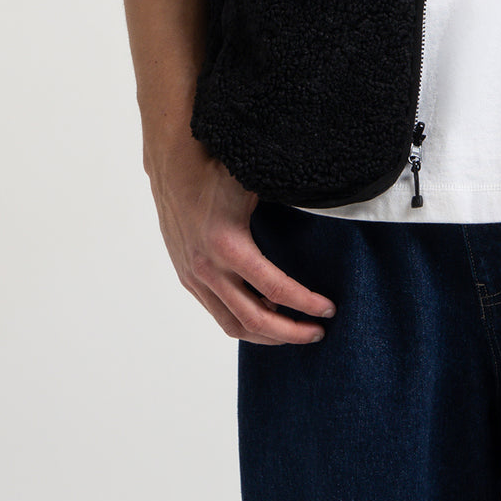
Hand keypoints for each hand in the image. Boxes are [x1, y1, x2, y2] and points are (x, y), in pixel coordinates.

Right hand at [145, 134, 338, 344]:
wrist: (171, 164)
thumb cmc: (217, 169)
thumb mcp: (254, 183)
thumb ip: (284, 205)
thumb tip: (326, 214)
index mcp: (227, 244)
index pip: (276, 289)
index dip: (306, 304)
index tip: (329, 309)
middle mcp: (207, 268)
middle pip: (254, 320)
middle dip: (291, 332)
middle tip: (318, 332)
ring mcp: (194, 276)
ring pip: (232, 325)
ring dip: (266, 336)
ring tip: (294, 333)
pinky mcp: (188, 277)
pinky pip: (217, 313)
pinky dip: (243, 322)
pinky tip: (264, 316)